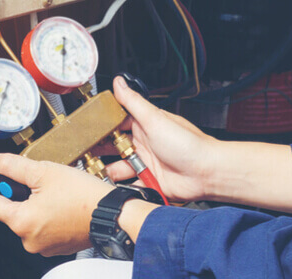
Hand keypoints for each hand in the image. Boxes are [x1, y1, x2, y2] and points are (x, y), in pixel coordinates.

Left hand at [0, 153, 113, 255]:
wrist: (113, 214)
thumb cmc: (84, 195)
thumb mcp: (44, 171)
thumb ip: (13, 166)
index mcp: (21, 222)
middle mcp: (29, 240)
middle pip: (9, 211)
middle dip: (15, 191)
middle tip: (30, 176)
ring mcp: (43, 246)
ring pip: (27, 219)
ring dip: (31, 202)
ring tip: (50, 189)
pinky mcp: (56, 246)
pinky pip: (42, 228)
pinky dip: (44, 214)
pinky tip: (58, 202)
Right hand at [97, 77, 219, 201]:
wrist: (206, 172)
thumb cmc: (188, 144)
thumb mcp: (155, 119)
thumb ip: (133, 102)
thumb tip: (119, 82)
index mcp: (145, 126)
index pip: (117, 123)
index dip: (102, 126)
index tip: (86, 129)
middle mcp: (144, 145)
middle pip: (114, 148)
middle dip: (100, 151)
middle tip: (84, 153)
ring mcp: (146, 164)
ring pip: (119, 168)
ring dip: (109, 170)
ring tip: (96, 171)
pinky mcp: (150, 183)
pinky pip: (130, 186)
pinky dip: (120, 187)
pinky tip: (113, 186)